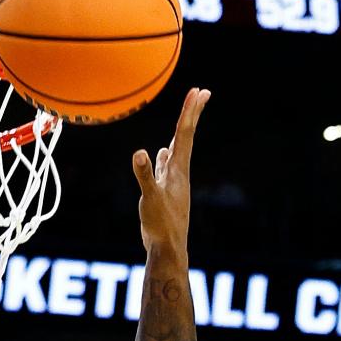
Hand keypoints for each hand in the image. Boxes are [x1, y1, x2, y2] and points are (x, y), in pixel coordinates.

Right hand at [132, 87, 209, 255]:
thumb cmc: (161, 226)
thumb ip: (145, 176)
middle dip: (192, 113)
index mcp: (178, 171)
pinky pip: (165, 168)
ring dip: (181, 131)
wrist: (167, 250)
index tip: (198, 91)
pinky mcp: (164, 194)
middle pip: (185, 137)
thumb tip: (139, 154)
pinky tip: (162, 154)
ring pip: (177, 150)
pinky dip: (164, 157)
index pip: (184, 134)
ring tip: (187, 116)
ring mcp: (172, 183)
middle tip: (201, 92)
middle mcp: (178, 173)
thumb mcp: (150, 199)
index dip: (190, 111)